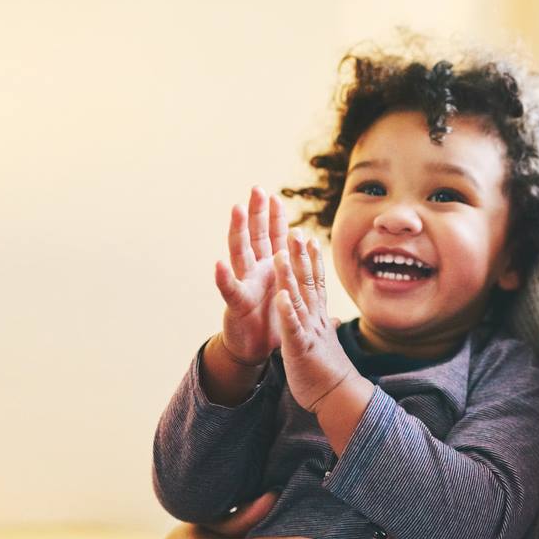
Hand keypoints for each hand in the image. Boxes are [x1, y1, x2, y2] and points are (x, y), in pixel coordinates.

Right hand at [216, 187, 288, 364]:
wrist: (255, 349)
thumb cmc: (274, 323)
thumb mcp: (293, 299)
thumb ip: (304, 284)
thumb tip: (319, 276)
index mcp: (272, 269)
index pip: (274, 237)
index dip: (275, 217)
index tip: (276, 195)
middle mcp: (256, 271)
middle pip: (256, 236)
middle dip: (256, 213)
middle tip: (256, 189)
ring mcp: (245, 284)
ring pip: (240, 252)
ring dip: (238, 230)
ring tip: (236, 209)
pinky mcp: (236, 304)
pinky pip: (230, 289)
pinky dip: (224, 277)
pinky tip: (219, 263)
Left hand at [271, 230, 360, 410]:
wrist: (338, 397)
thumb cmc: (329, 373)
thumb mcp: (326, 344)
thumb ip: (327, 328)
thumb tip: (334, 320)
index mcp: (317, 318)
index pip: (315, 283)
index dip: (312, 260)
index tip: (308, 237)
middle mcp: (315, 320)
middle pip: (308, 283)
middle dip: (301, 256)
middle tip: (295, 230)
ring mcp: (308, 332)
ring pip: (298, 299)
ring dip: (290, 276)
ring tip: (282, 253)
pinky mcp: (300, 349)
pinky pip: (292, 328)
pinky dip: (287, 312)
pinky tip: (280, 296)